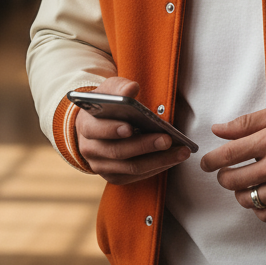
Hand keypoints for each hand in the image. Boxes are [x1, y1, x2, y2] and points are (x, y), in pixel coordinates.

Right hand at [74, 76, 190, 184]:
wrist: (97, 124)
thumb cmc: (106, 105)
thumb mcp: (109, 90)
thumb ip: (120, 88)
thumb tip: (131, 89)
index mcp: (85, 125)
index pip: (97, 130)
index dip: (112, 129)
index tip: (130, 127)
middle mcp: (90, 149)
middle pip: (118, 151)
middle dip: (144, 146)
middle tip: (167, 139)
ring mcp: (101, 166)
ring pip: (130, 168)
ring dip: (157, 160)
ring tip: (180, 151)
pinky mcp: (113, 176)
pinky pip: (135, 176)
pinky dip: (155, 168)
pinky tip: (172, 159)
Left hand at [199, 104, 265, 222]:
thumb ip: (247, 122)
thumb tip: (218, 130)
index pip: (228, 154)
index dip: (210, 160)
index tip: (206, 163)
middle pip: (233, 180)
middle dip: (223, 177)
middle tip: (225, 173)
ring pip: (248, 199)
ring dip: (239, 193)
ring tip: (244, 185)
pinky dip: (257, 209)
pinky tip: (260, 197)